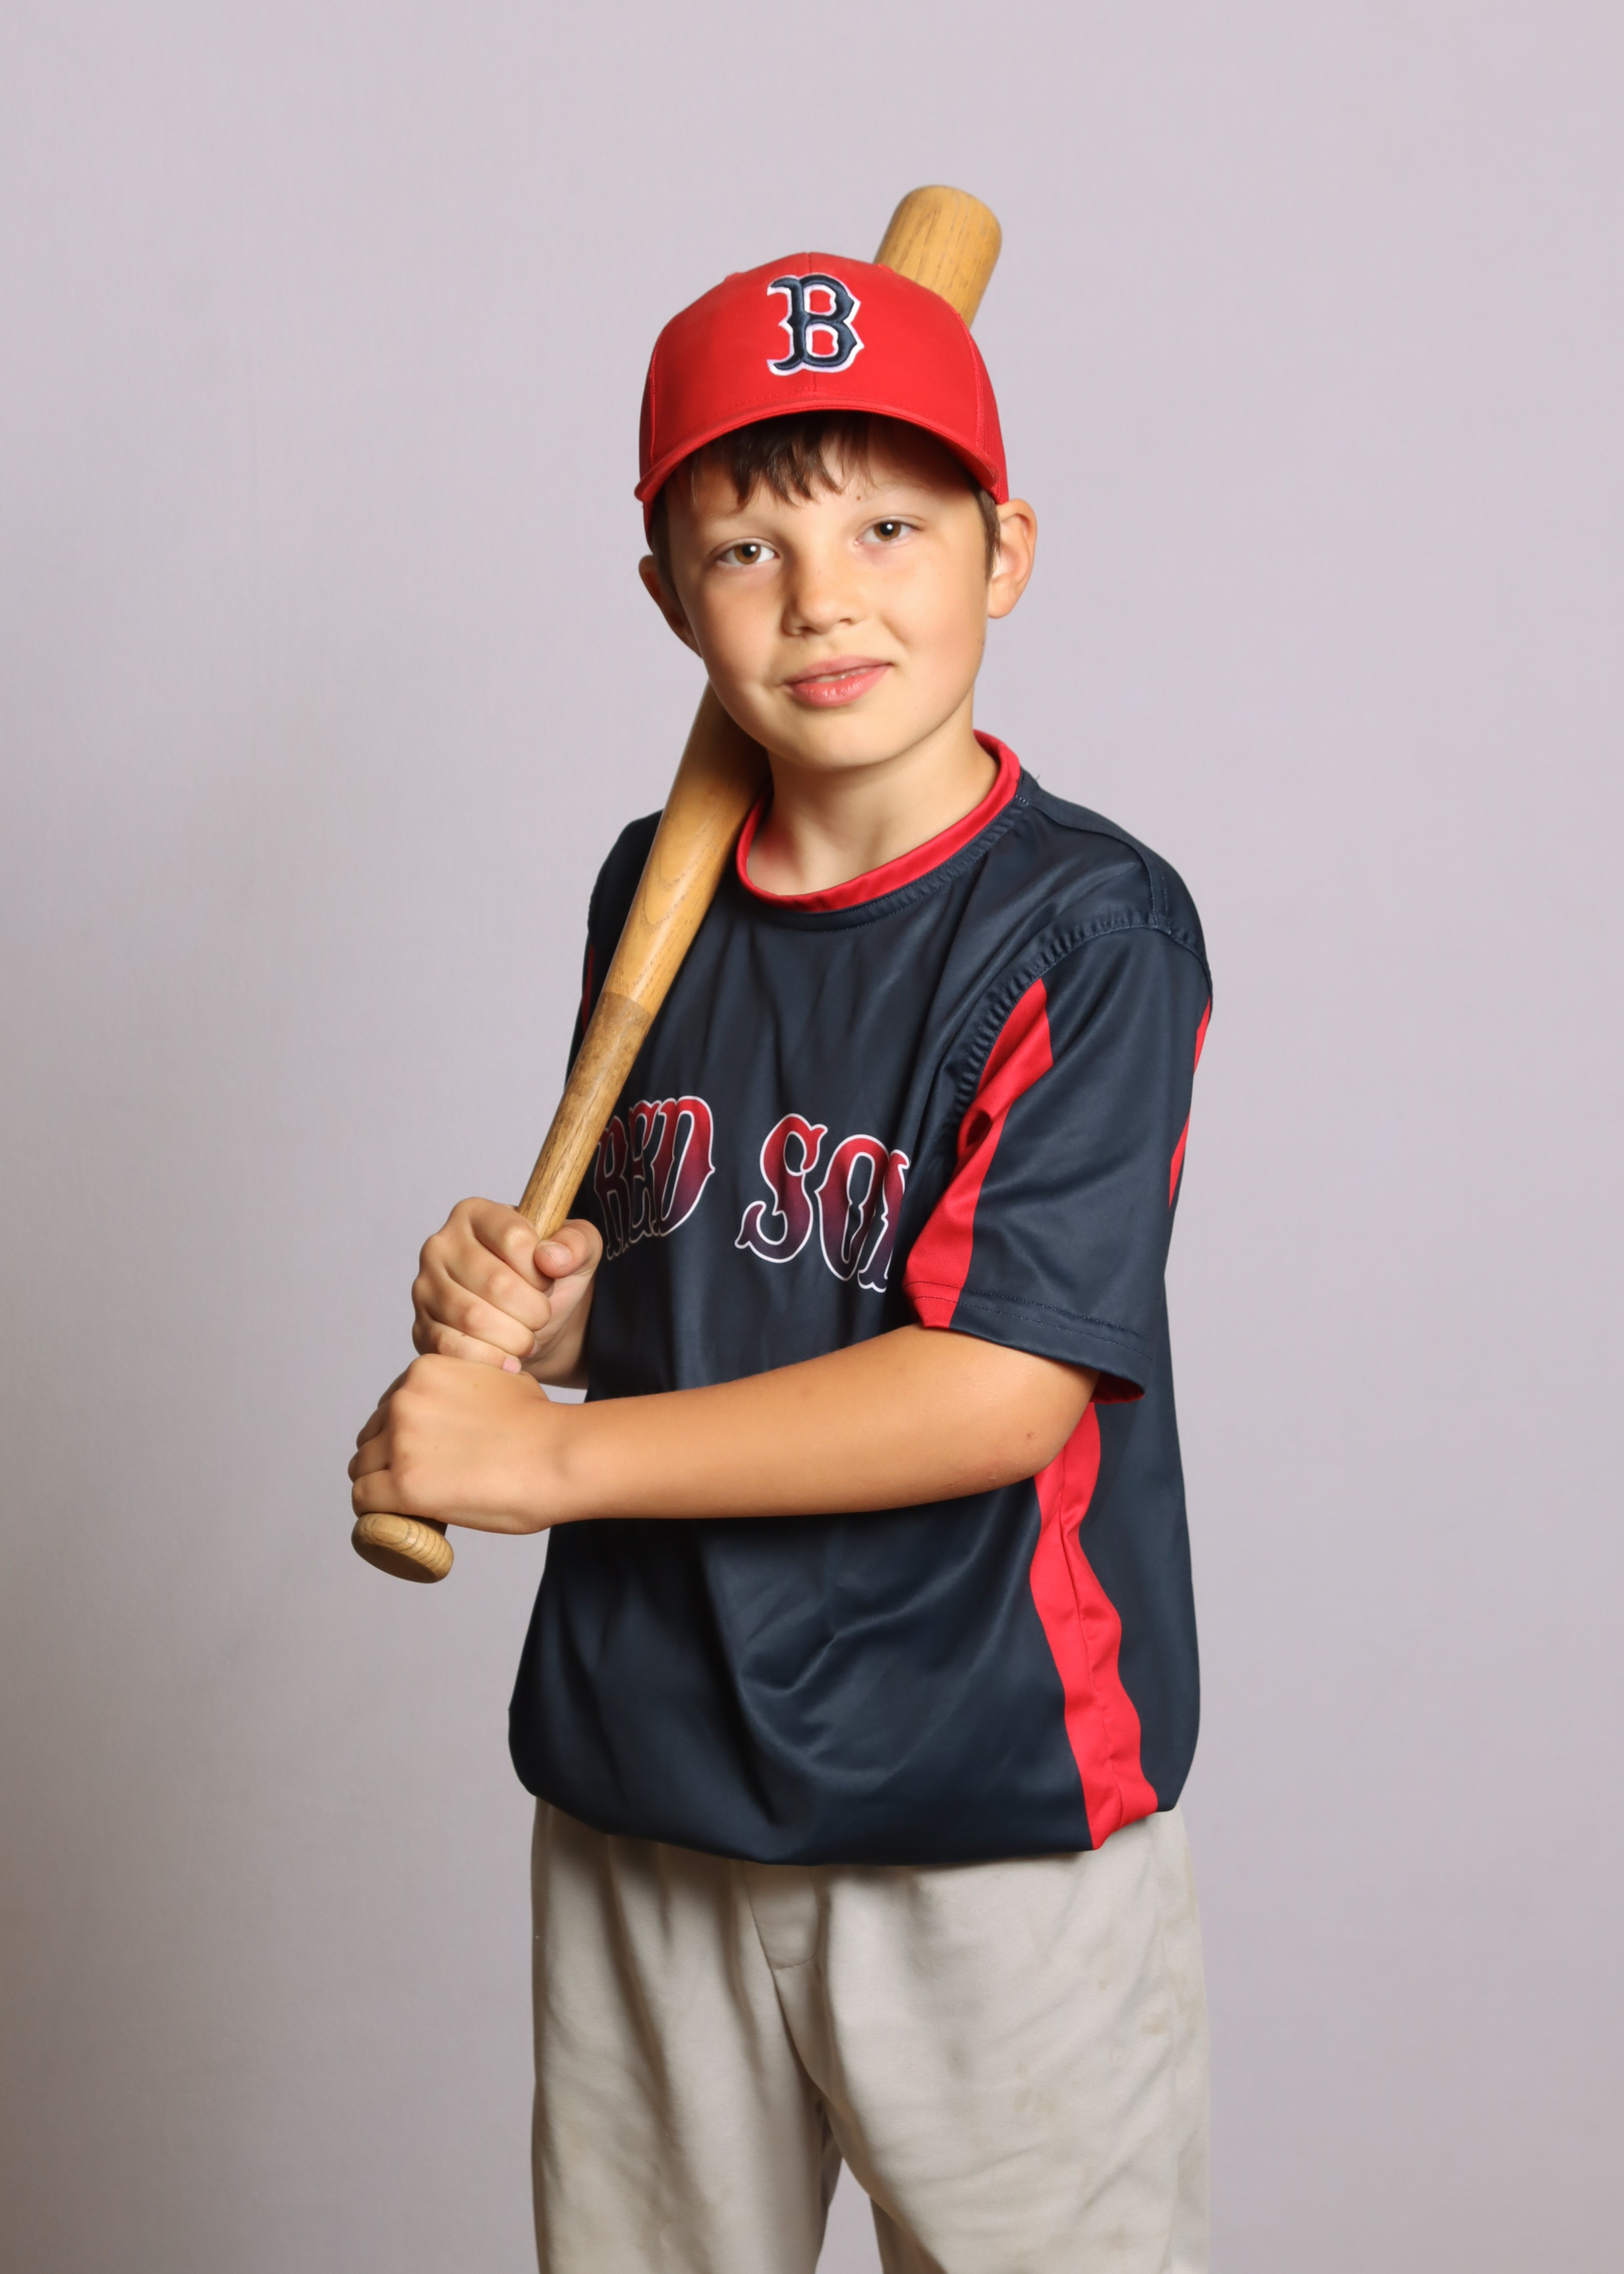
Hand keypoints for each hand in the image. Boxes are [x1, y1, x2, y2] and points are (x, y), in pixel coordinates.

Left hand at [349, 1354, 566, 1534]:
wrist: (559, 1454)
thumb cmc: (543, 1426)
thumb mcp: (501, 1380)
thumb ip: (473, 1387)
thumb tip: (476, 1403)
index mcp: (426, 1372)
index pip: (390, 1406)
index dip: (399, 1434)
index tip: (416, 1455)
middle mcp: (405, 1401)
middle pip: (371, 1437)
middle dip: (385, 1459)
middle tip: (414, 1482)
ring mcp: (401, 1443)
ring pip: (361, 1469)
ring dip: (377, 1486)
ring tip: (402, 1506)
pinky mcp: (402, 1485)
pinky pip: (363, 1499)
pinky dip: (372, 1512)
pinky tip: (391, 1520)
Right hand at [412, 1199, 601, 1382]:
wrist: (529, 1323)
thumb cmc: (547, 1278)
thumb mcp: (578, 1251)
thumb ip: (577, 1242)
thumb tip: (552, 1258)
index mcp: (475, 1214)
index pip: (514, 1238)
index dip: (541, 1269)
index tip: (547, 1280)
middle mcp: (441, 1245)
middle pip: (495, 1282)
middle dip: (532, 1309)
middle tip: (542, 1317)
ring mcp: (425, 1288)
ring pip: (473, 1318)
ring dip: (514, 1337)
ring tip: (528, 1338)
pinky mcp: (421, 1327)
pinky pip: (451, 1347)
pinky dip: (489, 1359)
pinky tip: (509, 1361)